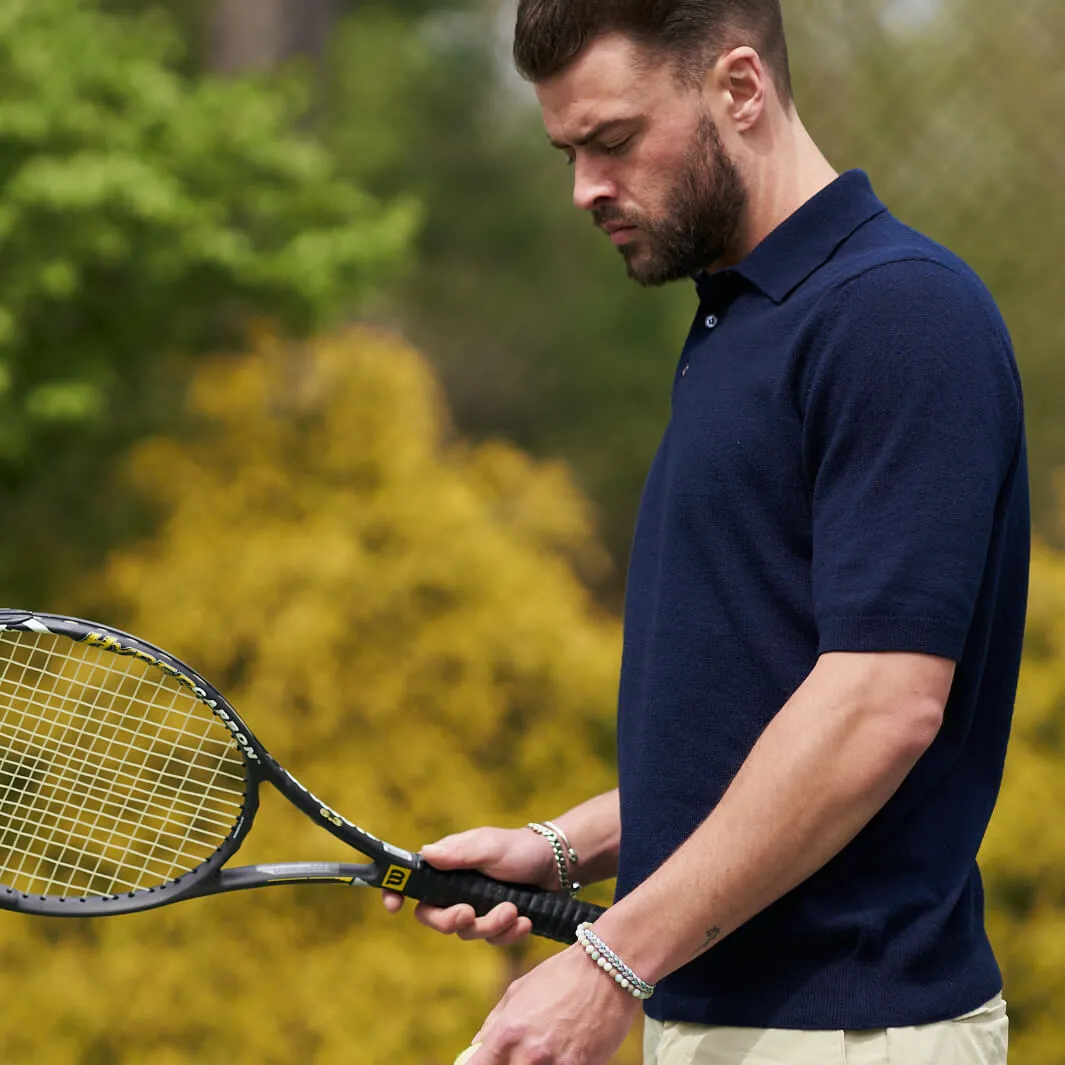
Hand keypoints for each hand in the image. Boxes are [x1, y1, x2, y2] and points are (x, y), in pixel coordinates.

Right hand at [381, 826, 556, 944]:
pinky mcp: (495, 924)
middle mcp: (455, 889)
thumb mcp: (490, 846)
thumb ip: (459, 853)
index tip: (393, 906)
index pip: (412, 880)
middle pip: (433, 917)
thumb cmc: (518, 848)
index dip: (396, 892)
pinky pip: (492, 941)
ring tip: (514, 909)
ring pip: (466, 933)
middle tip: (469, 913)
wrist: (555, 865)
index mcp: (447, 866)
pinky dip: (509, 934)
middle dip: (450, 921)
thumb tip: (425, 854)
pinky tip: (525, 922)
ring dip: (490, 925)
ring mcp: (475, 908)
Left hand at [467, 943, 638, 1063]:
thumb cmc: (561, 975)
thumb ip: (495, 1021)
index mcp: (509, 1031)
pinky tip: (566, 1052)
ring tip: (547, 1051)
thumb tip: (477, 1046)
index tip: (481, 1064)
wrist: (608, 969)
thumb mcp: (520, 990)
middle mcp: (530, 1054)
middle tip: (521, 1056)